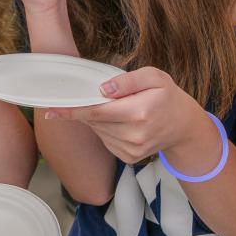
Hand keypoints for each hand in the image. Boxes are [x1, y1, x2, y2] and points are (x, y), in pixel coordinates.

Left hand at [45, 67, 205, 163]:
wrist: (184, 126)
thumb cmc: (167, 97)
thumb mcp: (154, 77)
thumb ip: (127, 80)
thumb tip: (103, 89)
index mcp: (139, 112)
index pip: (96, 112)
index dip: (72, 111)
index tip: (52, 110)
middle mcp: (134, 135)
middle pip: (95, 121)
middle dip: (87, 109)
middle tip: (95, 97)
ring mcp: (132, 150)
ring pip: (98, 131)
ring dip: (97, 119)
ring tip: (117, 108)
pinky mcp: (129, 158)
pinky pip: (106, 141)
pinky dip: (106, 130)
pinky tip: (121, 122)